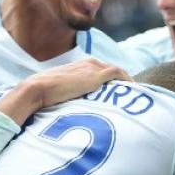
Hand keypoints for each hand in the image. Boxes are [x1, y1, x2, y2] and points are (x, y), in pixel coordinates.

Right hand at [0, 59, 131, 124]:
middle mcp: (89, 63)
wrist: (37, 90)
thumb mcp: (60, 93)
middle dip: (124, 83)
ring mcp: (93, 67)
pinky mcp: (96, 75)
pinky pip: (119, 74)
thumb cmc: (43, 95)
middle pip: (114, 71)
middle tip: (134, 98)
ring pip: (119, 72)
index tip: (122, 95)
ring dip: (128, 84)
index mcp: (81, 65)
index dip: (115, 83)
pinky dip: (128, 82)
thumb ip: (71, 95)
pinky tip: (135, 92)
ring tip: (137, 97)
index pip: (104, 71)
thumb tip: (73, 111)